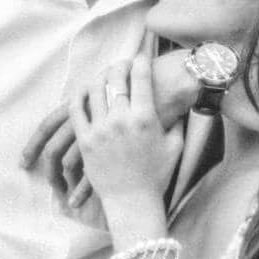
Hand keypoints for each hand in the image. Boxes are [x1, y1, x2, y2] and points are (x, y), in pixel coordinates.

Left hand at [71, 55, 181, 243]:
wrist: (133, 202)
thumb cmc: (157, 176)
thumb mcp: (175, 146)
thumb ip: (177, 122)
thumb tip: (182, 103)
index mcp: (145, 118)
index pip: (140, 78)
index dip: (141, 62)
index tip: (140, 56)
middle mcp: (121, 120)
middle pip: (115, 79)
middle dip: (119, 66)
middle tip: (122, 64)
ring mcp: (101, 130)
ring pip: (94, 90)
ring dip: (99, 77)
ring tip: (104, 75)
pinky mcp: (86, 141)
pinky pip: (76, 110)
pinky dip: (80, 95)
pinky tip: (85, 90)